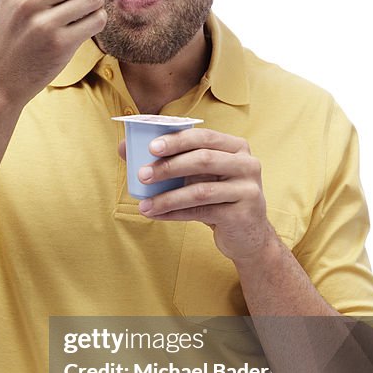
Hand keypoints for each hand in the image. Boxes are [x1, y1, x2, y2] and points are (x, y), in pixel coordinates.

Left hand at [118, 129, 276, 263]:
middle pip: (203, 160)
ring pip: (201, 191)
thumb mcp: (198, 176)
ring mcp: (248, 190)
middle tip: (141, 175)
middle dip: (169, 167)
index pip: (204, 137)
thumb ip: (169, 160)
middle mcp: (247, 164)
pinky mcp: (242, 215)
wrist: (248, 235)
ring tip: (144, 204)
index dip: (177, 140)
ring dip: (168, 197)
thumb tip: (124, 148)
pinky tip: (156, 215)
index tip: (150, 147)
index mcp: (236, 147)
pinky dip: (175, 214)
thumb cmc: (218, 198)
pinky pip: (202, 213)